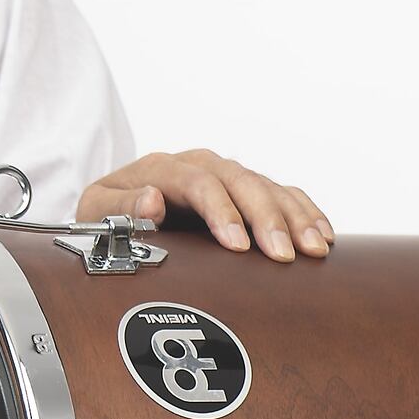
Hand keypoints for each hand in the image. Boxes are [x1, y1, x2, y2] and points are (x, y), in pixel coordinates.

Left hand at [77, 149, 333, 262]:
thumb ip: (119, 206)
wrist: (114, 210)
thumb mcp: (96, 211)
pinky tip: (323, 234)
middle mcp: (199, 165)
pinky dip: (304, 212)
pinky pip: (282, 193)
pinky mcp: (244, 190)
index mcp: (162, 168)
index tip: (237, 245)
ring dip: (294, 217)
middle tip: (283, 254)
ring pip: (267, 186)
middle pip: (241, 181)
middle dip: (266, 218)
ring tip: (313, 249)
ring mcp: (225, 176)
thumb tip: (151, 200)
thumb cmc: (105, 214)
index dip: (221, 212)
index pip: (198, 183)